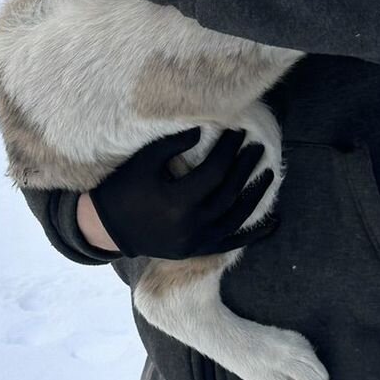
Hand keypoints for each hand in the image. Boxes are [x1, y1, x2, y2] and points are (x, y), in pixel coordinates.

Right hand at [86, 128, 276, 258]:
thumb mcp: (145, 160)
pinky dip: (252, 235)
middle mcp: (190, 227)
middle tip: (257, 146)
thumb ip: (174, 143)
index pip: (214, 173)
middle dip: (245, 168)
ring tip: (269, 174)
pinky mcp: (195, 251)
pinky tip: (272, 224)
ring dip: (254, 196)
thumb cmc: (124, 187)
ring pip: (235, 219)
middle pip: (228, 193)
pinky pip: (230, 244)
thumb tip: (205, 127)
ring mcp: (195, 243)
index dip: (229, 150)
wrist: (106, 228)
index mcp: (177, 204)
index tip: (238, 131)